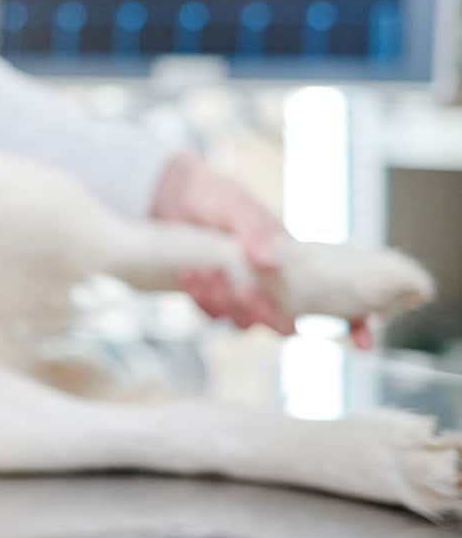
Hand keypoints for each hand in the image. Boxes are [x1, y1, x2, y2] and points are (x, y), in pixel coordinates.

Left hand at [150, 153, 371, 344]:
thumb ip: (257, 228)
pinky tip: (190, 275)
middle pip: (283, 324)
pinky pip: (211, 313)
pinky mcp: (211, 297)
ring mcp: (242, 295)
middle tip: (244, 291)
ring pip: (244, 322)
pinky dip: (201, 298)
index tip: (364, 341)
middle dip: (264, 314)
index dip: (356, 325)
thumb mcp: (239, 205)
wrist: (174, 196)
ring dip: (226, 303)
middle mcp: (274, 288)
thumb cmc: (218, 198)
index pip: (338, 305)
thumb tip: (266, 260)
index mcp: (297, 267)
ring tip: (206, 272)